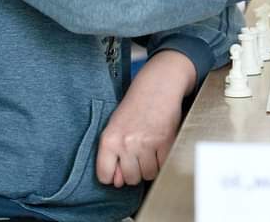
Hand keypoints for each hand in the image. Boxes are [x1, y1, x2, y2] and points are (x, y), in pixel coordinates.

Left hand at [95, 50, 193, 186]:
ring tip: (149, 151)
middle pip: (129, 179)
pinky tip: (160, 148)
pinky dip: (162, 161)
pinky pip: (163, 165)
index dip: (112, 175)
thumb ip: (112, 156)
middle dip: (134, 171)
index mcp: (109, 140)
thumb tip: (117, 183)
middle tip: (137, 156)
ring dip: (150, 167)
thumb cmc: (135, 106)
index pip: (104, 176)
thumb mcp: (115, 128)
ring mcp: (147, 143)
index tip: (118, 168)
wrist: (158, 86)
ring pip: (147, 175)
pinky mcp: (166, 141)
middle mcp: (126, 143)